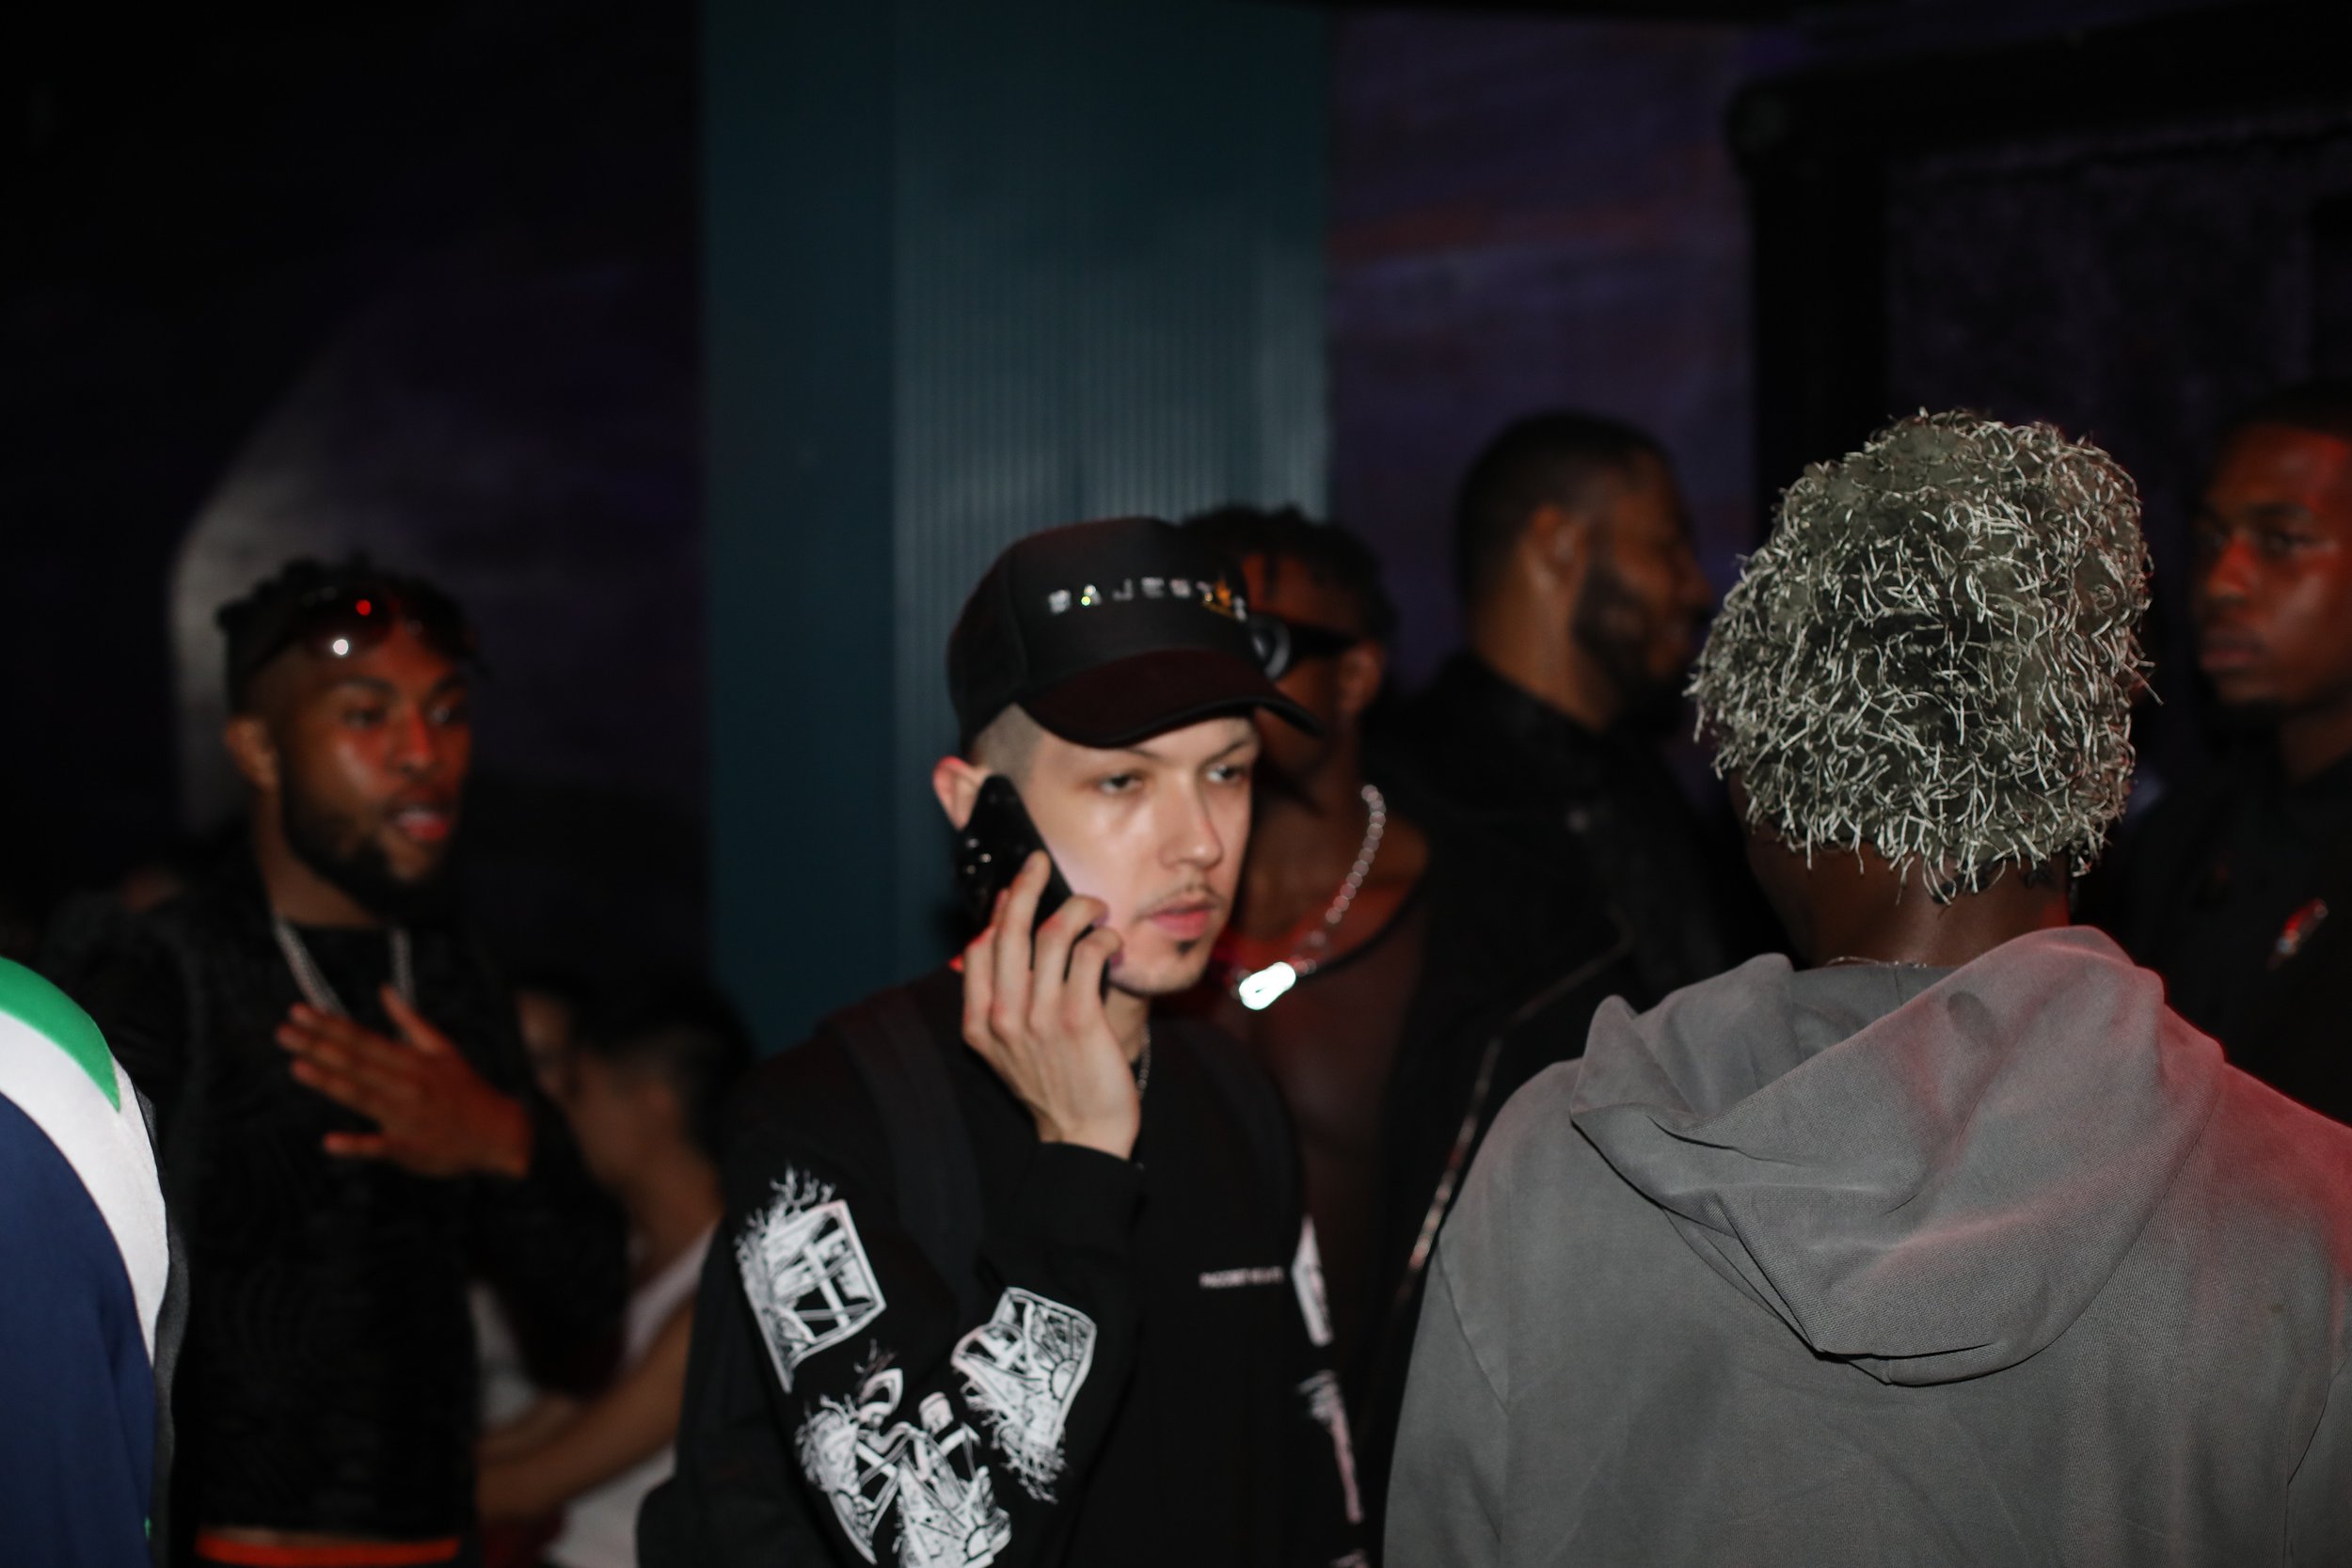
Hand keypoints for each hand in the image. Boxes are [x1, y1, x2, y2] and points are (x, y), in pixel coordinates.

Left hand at [276, 986, 533, 1178]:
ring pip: (363, 1096)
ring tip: (297, 1067)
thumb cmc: (467, 1090)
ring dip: (330, 1083)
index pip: (363, 1038)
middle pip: (357, 1063)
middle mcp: (407, 1084)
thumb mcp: (444, 1049)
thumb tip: (384, 990)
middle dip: (318, 1046)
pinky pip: (381, 1147)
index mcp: (413, 1060)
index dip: (330, 1025)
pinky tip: (330, 1142)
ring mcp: (408, 1117)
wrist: (501, 1133)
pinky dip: (357, 1145)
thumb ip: (410, 1021)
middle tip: (283, 1032)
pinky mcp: (410, 1149)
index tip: (299, 1011)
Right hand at [962, 852, 1139, 1159]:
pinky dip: (1102, 937)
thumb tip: (997, 945)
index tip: (1017, 891)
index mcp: (980, 1023)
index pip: (980, 948)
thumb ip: (999, 1003)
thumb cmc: (1054, 1088)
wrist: (1083, 1137)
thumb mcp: (1007, 1051)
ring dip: (1078, 908)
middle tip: (1039, 862)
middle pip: (1008, 931)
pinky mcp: (1079, 1019)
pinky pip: (1088, 955)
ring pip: (1052, 935)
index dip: (999, 911)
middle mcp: (1004, 1017)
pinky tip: (1111, 940)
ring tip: (1096, 907)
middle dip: (1025, 886)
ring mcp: (1040, 1018)